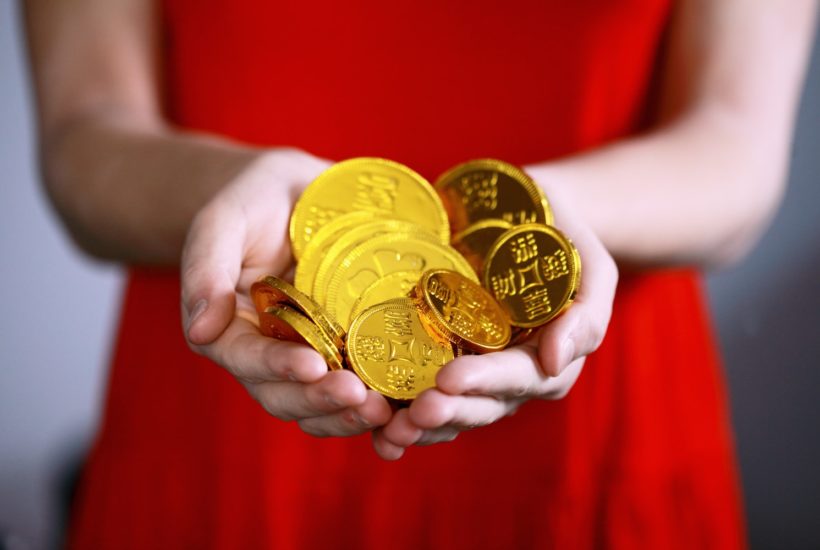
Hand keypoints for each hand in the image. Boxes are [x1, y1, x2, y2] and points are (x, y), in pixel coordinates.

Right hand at [181, 148, 391, 435]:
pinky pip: (353, 389)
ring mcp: (306, 356)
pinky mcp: (342, 353)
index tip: (312, 366)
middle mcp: (265, 352)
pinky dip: (372, 404)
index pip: (246, 358)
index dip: (277, 367)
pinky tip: (401, 405)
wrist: (297, 194)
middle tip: (359, 397)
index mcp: (229, 328)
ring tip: (384, 411)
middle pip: (283, 395)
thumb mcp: (224, 220)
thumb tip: (201, 331)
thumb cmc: (254, 201)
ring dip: (348, 415)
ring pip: (317, 405)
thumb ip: (207, 268)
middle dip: (320, 401)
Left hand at [372, 173, 617, 458]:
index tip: (448, 379)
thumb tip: (556, 360)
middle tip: (413, 413)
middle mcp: (510, 377)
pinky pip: (423, 394)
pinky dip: (400, 415)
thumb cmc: (563, 237)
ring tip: (388, 432)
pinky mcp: (443, 359)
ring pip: (451, 411)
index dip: (484, 382)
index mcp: (547, 359)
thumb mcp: (590, 265)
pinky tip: (375, 428)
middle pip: (480, 405)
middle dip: (448, 413)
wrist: (527, 217)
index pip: (517, 378)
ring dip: (421, 426)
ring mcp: (475, 372)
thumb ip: (586, 314)